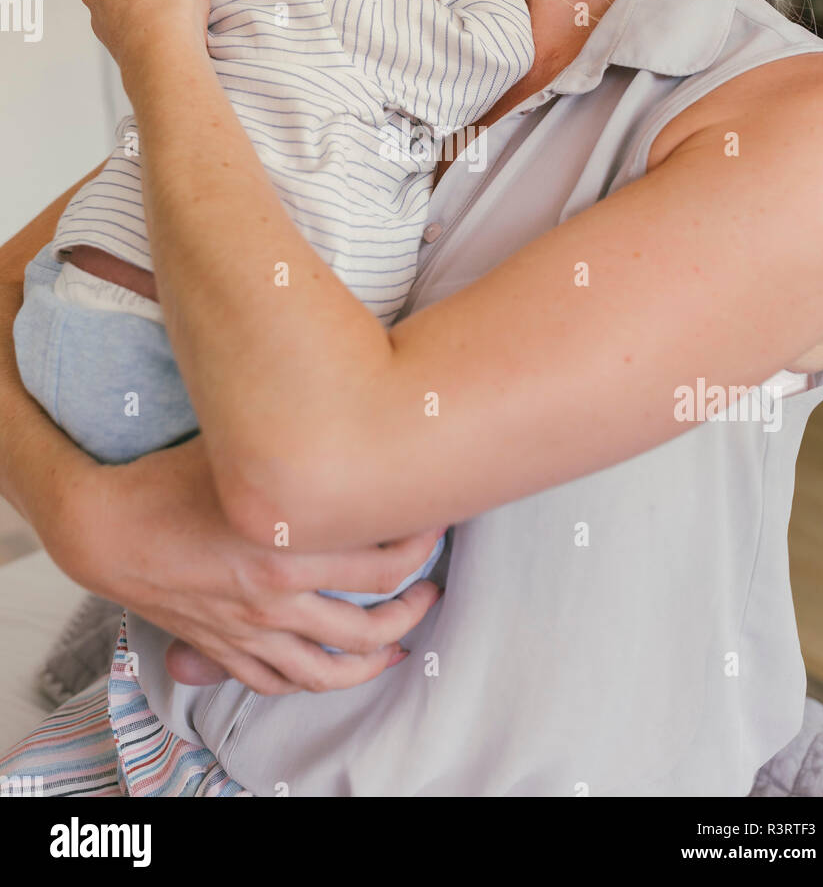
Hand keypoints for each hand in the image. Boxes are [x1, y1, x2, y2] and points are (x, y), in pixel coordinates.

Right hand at [62, 435, 443, 695]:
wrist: (103, 528)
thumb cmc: (168, 479)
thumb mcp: (241, 453)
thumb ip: (297, 448)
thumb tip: (345, 422)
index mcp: (288, 548)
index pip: (386, 563)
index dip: (423, 547)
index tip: (437, 525)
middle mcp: (277, 599)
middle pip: (373, 621)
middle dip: (416, 605)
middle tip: (434, 585)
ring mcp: (251, 632)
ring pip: (332, 668)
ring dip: (378, 657)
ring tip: (402, 641)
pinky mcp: (225, 647)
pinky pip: (281, 682)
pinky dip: (316, 681)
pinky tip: (335, 669)